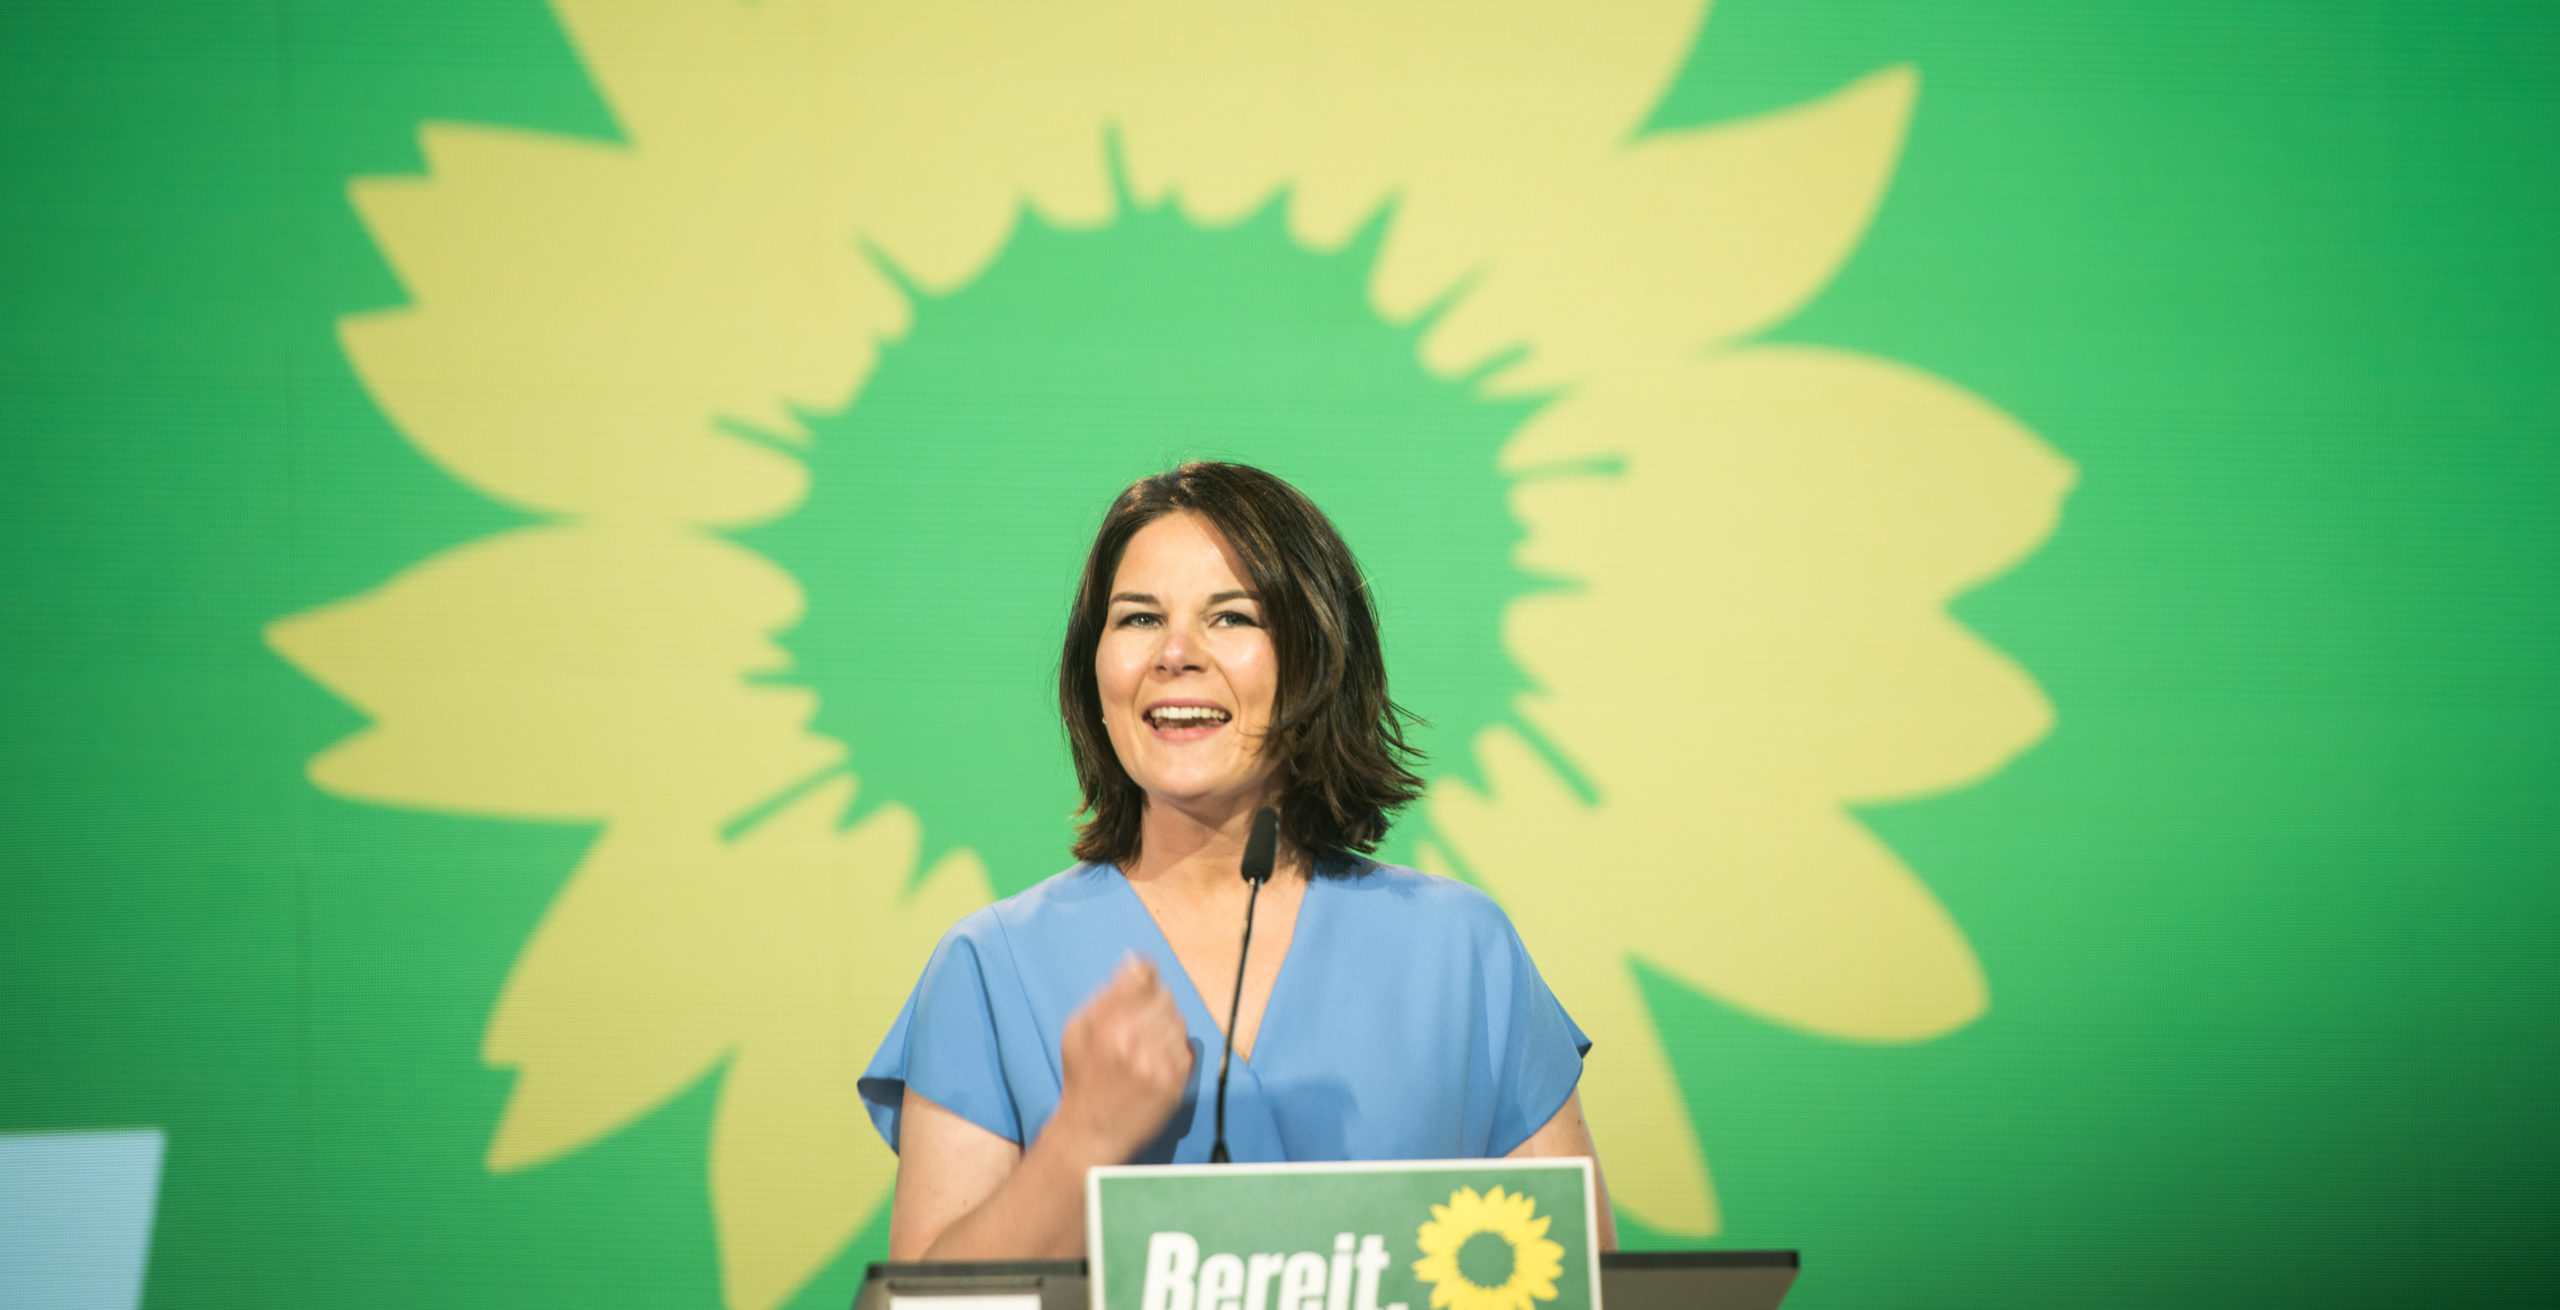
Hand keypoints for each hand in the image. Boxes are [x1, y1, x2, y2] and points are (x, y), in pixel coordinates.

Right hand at [1053, 955, 1194, 1162]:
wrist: (1090, 1131)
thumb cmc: (1082, 1076)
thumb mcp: (1077, 1029)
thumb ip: (1106, 993)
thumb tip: (1136, 961)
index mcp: (1105, 1021)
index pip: (1143, 975)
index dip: (1146, 976)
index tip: (1145, 981)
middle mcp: (1131, 1037)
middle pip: (1164, 996)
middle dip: (1154, 1006)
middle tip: (1139, 1027)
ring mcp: (1155, 1060)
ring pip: (1178, 1020)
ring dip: (1166, 1029)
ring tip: (1145, 1049)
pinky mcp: (1173, 1080)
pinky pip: (1187, 1046)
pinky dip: (1175, 1051)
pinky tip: (1156, 1064)